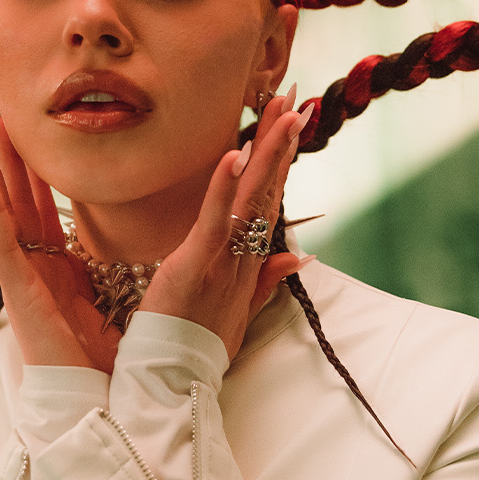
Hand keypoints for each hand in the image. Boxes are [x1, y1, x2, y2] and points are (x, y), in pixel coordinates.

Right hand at [0, 112, 121, 372]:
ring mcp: (22, 278)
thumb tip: (125, 238)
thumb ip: (112, 263)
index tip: (24, 127)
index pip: (40, 204)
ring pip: (1, 211)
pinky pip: (1, 242)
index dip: (31, 165)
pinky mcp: (19, 293)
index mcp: (57, 264)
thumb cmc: (109, 355)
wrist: (102, 400)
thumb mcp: (112, 294)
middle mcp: (34, 266)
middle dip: (3, 155)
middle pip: (15, 198)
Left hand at [138, 91, 312, 359]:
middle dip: (281, 143)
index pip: (270, 200)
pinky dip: (226, 186)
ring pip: (252, 197)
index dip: (281, 161)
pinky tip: (235, 154)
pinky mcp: (196, 263)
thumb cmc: (200, 343)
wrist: (178, 380)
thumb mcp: (239, 310)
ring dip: (267, 151)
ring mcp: (223, 258)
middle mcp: (243, 254)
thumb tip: (300, 253)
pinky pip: (216, 219)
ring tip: (282, 112)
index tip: (290, 123)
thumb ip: (268, 279)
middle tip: (294, 100)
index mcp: (248, 260)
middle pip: (268, 189)